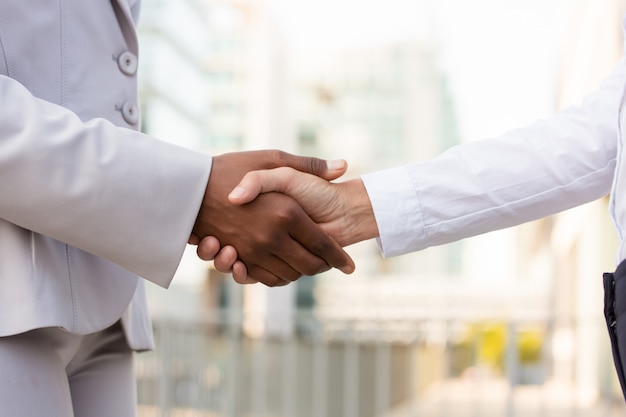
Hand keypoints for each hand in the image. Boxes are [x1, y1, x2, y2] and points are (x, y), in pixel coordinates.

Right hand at [191, 150, 354, 285]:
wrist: (189, 186)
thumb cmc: (231, 168)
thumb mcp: (272, 160)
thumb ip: (309, 165)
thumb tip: (343, 167)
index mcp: (286, 212)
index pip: (323, 246)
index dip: (339, 259)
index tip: (350, 267)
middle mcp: (271, 236)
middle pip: (309, 266)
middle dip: (323, 269)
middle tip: (330, 265)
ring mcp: (253, 251)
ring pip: (288, 276)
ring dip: (300, 274)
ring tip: (308, 264)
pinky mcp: (238, 259)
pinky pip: (265, 279)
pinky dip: (277, 278)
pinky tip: (282, 267)